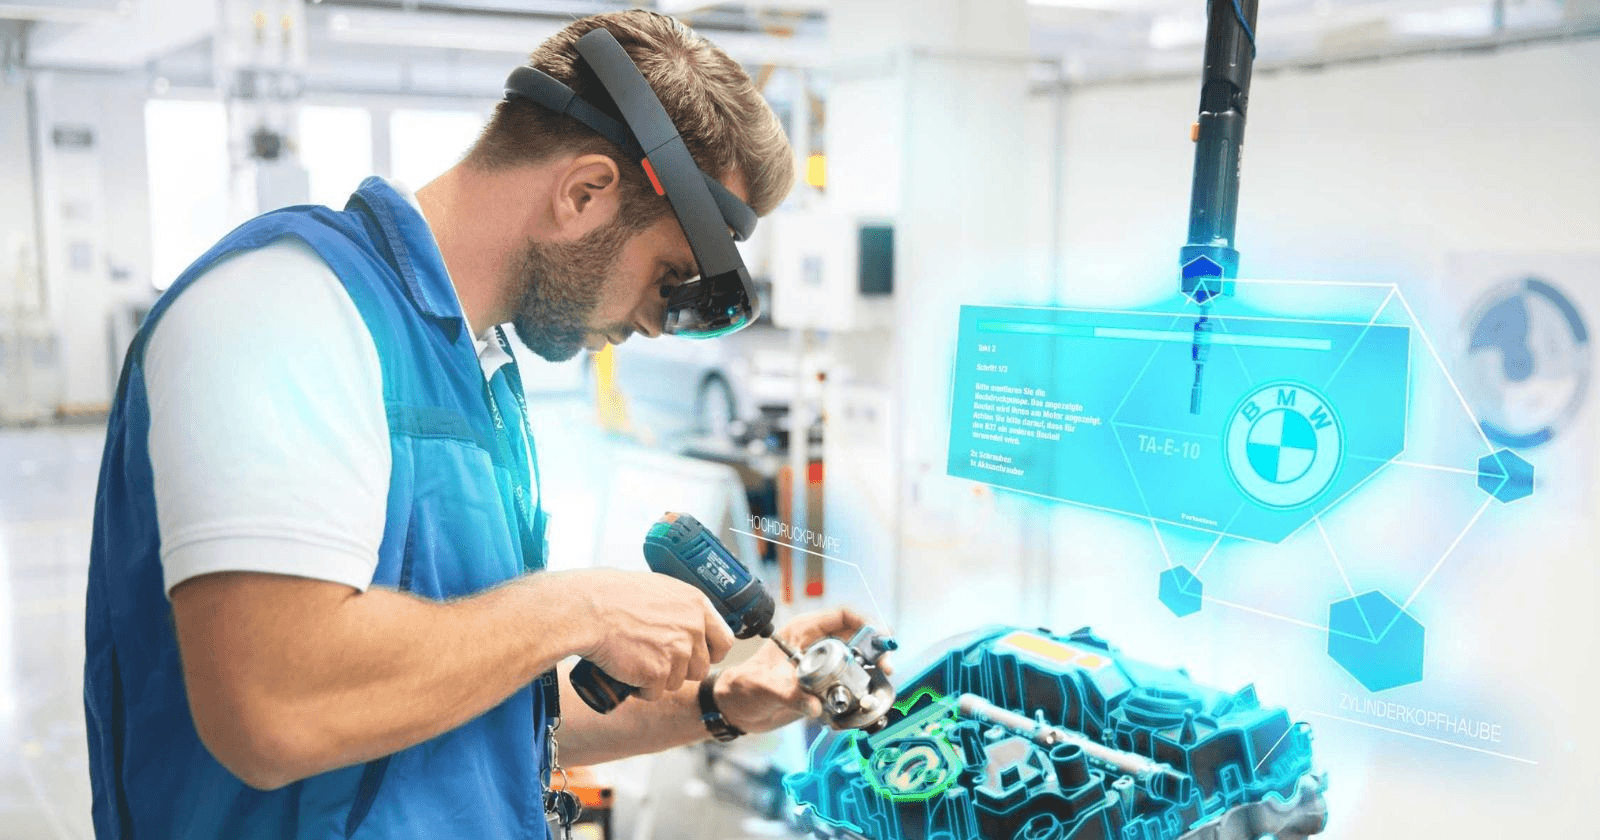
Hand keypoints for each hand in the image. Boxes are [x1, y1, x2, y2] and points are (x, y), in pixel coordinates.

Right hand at [561, 569, 735, 700]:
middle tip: (656, 661)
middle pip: (700, 668)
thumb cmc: (612, 595)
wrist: (587, 610)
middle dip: (680, 670)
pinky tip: (627, 673)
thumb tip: (686, 622)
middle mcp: (692, 628)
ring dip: (659, 680)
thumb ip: (678, 607)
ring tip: (636, 662)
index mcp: (696, 604)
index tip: (696, 656)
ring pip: (677, 682)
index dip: (709, 653)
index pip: (724, 641)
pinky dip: (641, 690)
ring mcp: (677, 652)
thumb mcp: (657, 589)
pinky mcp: (658, 673)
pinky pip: (655, 693)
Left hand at [714, 607, 891, 734]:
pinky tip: (856, 707)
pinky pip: (847, 686)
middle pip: (856, 639)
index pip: (841, 616)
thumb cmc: (743, 688)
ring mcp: (821, 666)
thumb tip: (815, 707)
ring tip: (875, 688)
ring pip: (856, 663)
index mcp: (802, 631)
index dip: (865, 621)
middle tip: (886, 667)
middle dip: (875, 650)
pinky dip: (856, 694)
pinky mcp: (823, 687)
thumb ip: (788, 694)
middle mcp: (816, 646)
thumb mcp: (763, 687)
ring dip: (869, 674)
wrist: (735, 710)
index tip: (882, 636)